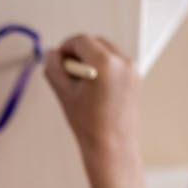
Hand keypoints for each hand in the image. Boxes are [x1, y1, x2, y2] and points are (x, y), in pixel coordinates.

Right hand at [43, 34, 140, 171]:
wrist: (113, 147)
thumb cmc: (89, 124)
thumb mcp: (64, 94)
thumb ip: (54, 68)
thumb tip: (52, 54)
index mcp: (105, 63)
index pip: (81, 41)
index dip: (65, 47)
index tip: (57, 58)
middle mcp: (122, 62)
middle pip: (95, 42)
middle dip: (78, 52)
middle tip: (66, 70)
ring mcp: (132, 69)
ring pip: (105, 51)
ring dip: (90, 58)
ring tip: (80, 82)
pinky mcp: (135, 78)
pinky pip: (115, 62)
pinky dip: (102, 67)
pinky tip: (93, 88)